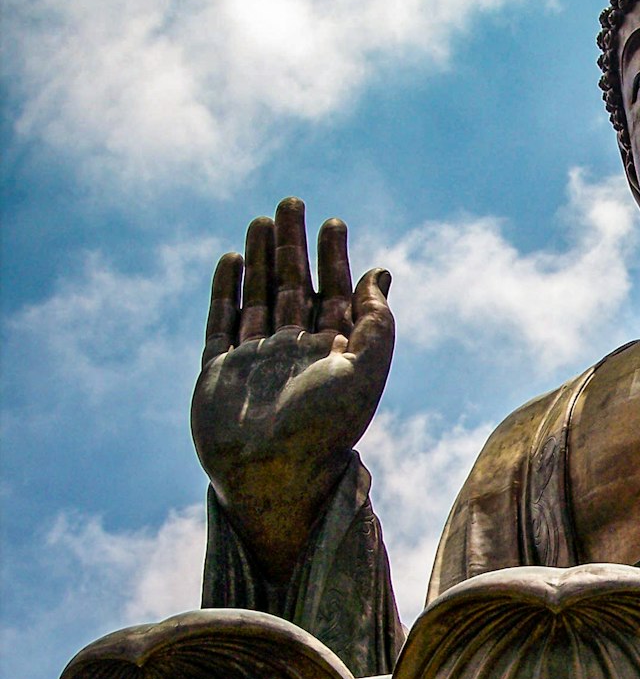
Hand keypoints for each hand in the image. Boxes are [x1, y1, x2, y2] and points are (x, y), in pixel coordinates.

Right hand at [192, 198, 393, 580]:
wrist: (274, 475)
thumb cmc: (327, 427)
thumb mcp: (366, 368)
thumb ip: (377, 321)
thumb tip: (382, 273)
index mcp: (333, 354)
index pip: (335, 294)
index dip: (335, 257)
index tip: (335, 222)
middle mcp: (294, 353)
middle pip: (294, 287)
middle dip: (293, 245)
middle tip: (293, 202)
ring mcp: (255, 361)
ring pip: (258, 297)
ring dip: (261, 259)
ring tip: (262, 220)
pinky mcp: (219, 372)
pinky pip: (221, 322)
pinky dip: (226, 291)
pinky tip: (232, 259)